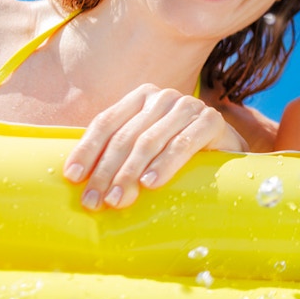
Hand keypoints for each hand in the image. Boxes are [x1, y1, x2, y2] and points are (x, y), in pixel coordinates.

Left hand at [63, 83, 245, 209]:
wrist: (227, 154)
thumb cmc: (177, 155)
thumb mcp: (144, 149)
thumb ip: (117, 153)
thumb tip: (77, 179)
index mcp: (141, 97)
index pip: (106, 122)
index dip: (87, 150)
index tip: (72, 178)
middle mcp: (163, 97)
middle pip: (125, 135)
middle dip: (106, 171)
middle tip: (95, 201)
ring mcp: (189, 106)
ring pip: (150, 141)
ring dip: (130, 173)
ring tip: (118, 199)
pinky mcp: (212, 120)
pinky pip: (183, 144)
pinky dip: (165, 164)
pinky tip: (151, 183)